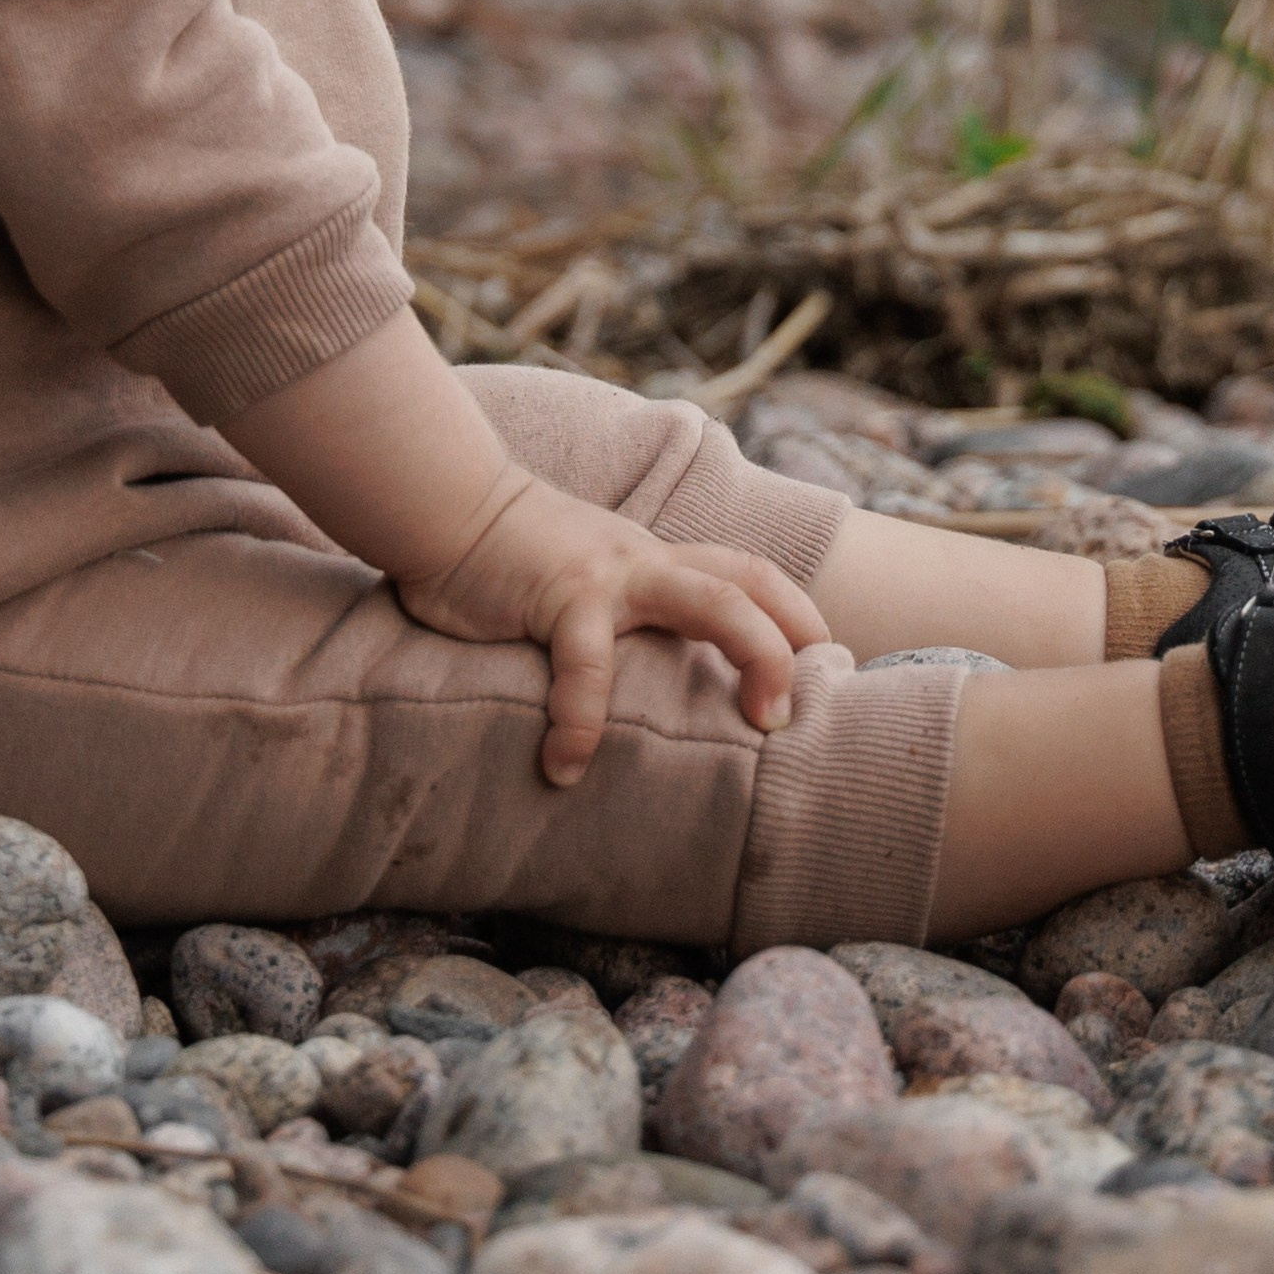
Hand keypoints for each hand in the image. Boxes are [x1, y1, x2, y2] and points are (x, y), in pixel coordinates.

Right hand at [397, 465, 828, 786]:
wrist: (445, 505)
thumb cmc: (510, 557)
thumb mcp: (584, 581)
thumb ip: (620, 617)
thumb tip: (644, 688)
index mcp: (656, 561)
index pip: (749, 576)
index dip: (798, 617)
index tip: (828, 670)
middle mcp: (647, 562)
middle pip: (749, 585)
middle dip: (791, 645)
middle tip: (794, 714)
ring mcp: (610, 574)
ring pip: (710, 601)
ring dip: (750, 658)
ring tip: (759, 732)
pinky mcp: (560, 594)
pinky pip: (586, 664)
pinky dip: (582, 722)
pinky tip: (564, 768)